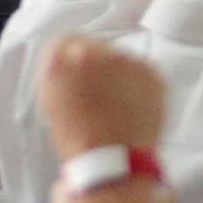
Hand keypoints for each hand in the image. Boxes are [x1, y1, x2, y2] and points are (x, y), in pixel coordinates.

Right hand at [38, 30, 168, 160]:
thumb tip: (71, 60)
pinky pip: (143, 71)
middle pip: (96, 46)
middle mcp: (93, 53)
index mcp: (60, 61)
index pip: (65, 41)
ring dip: (119, 74)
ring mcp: (125, 59)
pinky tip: (132, 107)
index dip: (71, 60)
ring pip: (122, 57)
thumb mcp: (51, 102)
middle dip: (97, 65)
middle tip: (99, 93)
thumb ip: (59, 73)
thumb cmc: (78, 139)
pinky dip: (140, 85)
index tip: (77, 72)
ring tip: (116, 105)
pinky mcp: (150, 71)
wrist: (113, 162)